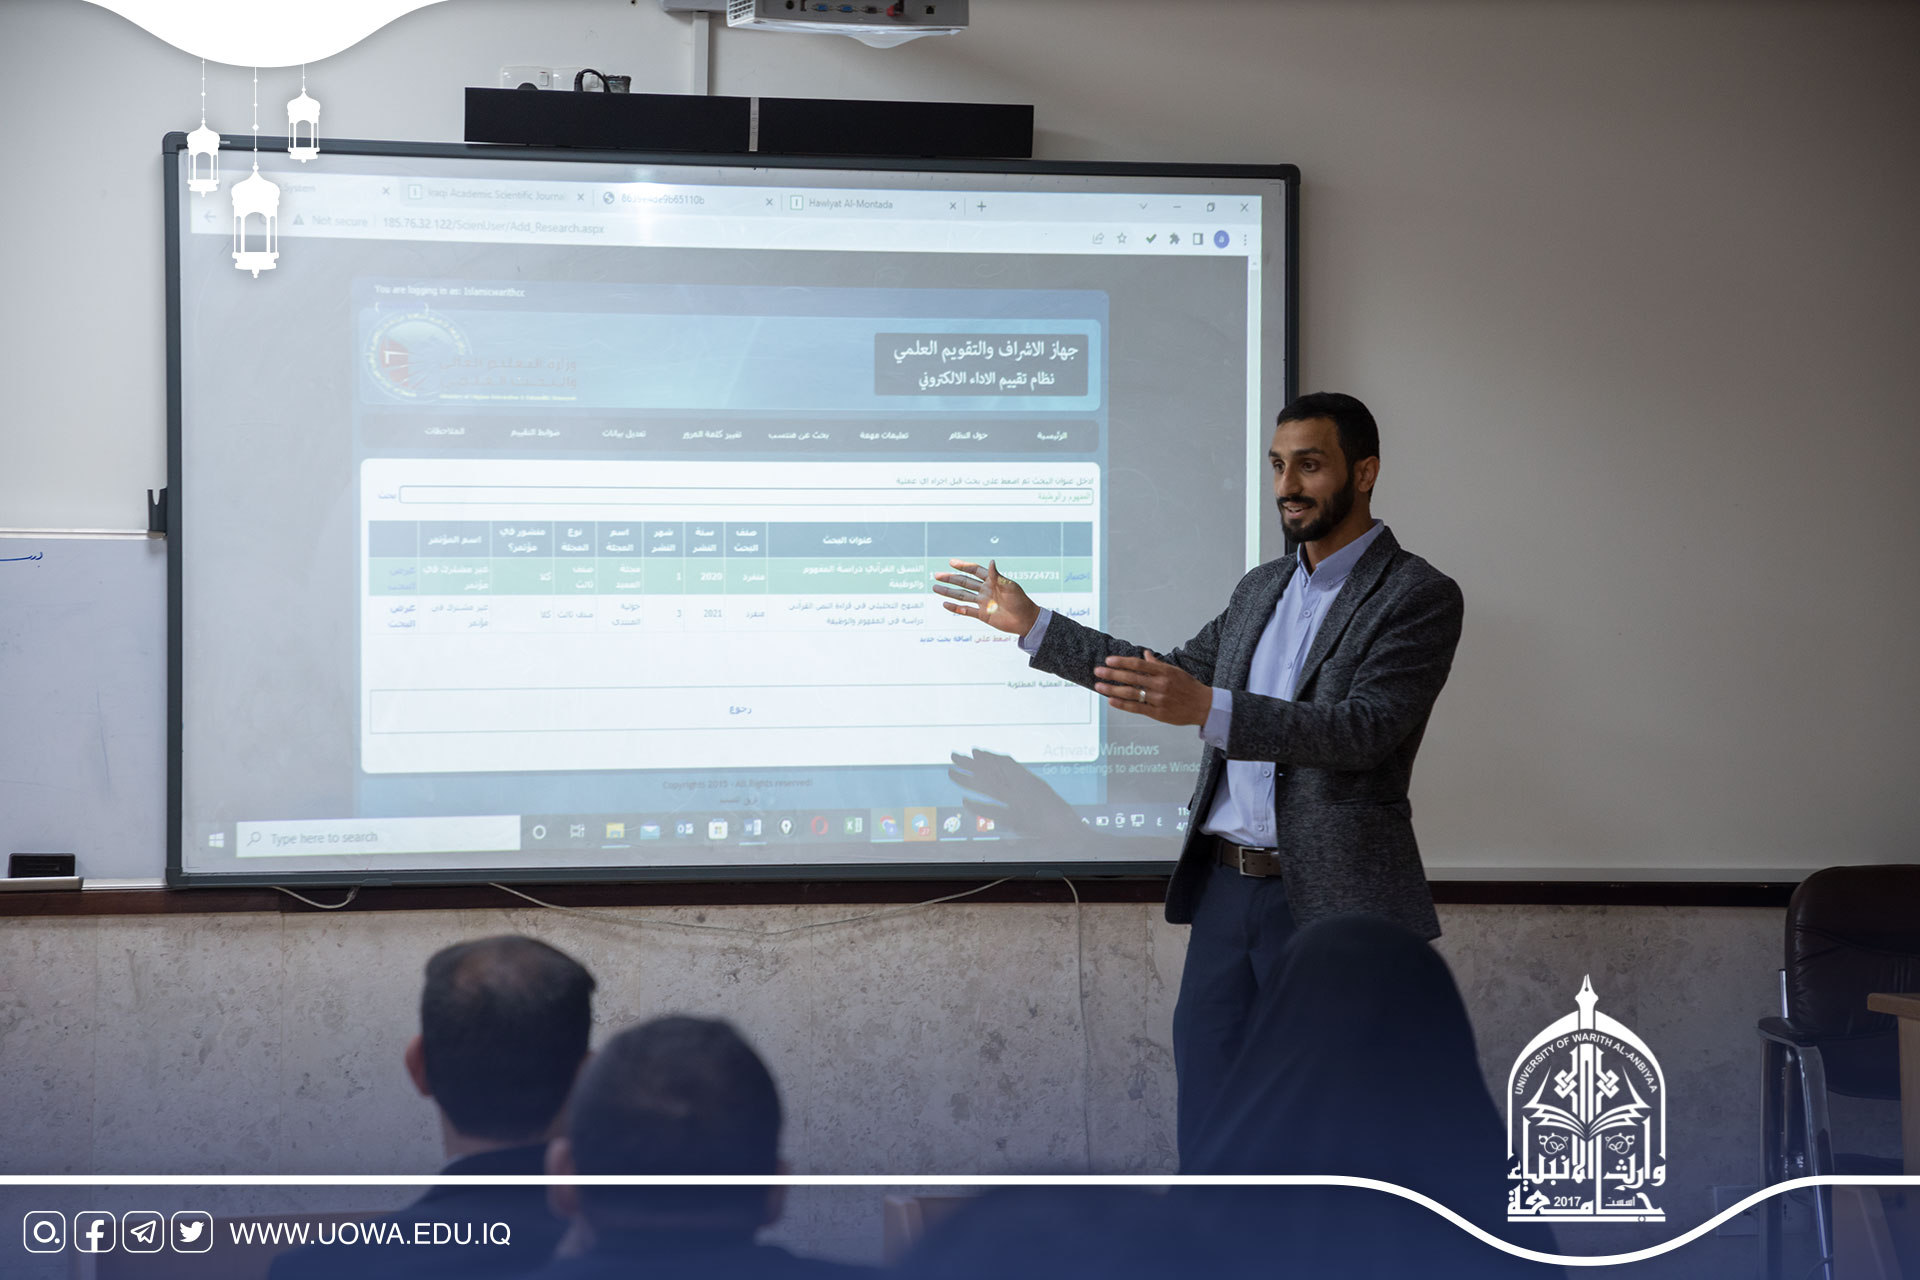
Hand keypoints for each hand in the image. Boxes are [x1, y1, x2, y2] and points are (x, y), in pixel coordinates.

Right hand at [931, 559, 1040, 635]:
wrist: (1026, 620)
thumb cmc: (1021, 601)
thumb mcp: (1010, 586)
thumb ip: (998, 576)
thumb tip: (991, 562)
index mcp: (992, 580)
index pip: (975, 570)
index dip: (964, 566)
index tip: (951, 562)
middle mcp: (985, 590)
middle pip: (964, 582)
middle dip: (951, 578)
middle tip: (937, 575)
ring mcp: (983, 602)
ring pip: (962, 595)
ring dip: (949, 592)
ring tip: (935, 588)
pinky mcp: (982, 615)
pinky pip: (966, 610)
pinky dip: (955, 608)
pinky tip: (945, 604)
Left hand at [1093, 651, 1212, 726]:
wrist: (1204, 706)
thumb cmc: (1189, 687)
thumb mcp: (1175, 671)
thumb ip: (1157, 664)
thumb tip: (1145, 653)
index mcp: (1164, 671)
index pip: (1138, 664)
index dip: (1121, 662)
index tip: (1108, 660)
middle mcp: (1160, 684)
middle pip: (1131, 677)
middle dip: (1112, 674)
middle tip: (1097, 671)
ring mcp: (1159, 699)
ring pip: (1131, 693)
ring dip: (1112, 689)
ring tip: (1099, 686)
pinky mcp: (1158, 713)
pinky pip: (1137, 708)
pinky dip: (1122, 704)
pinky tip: (1111, 700)